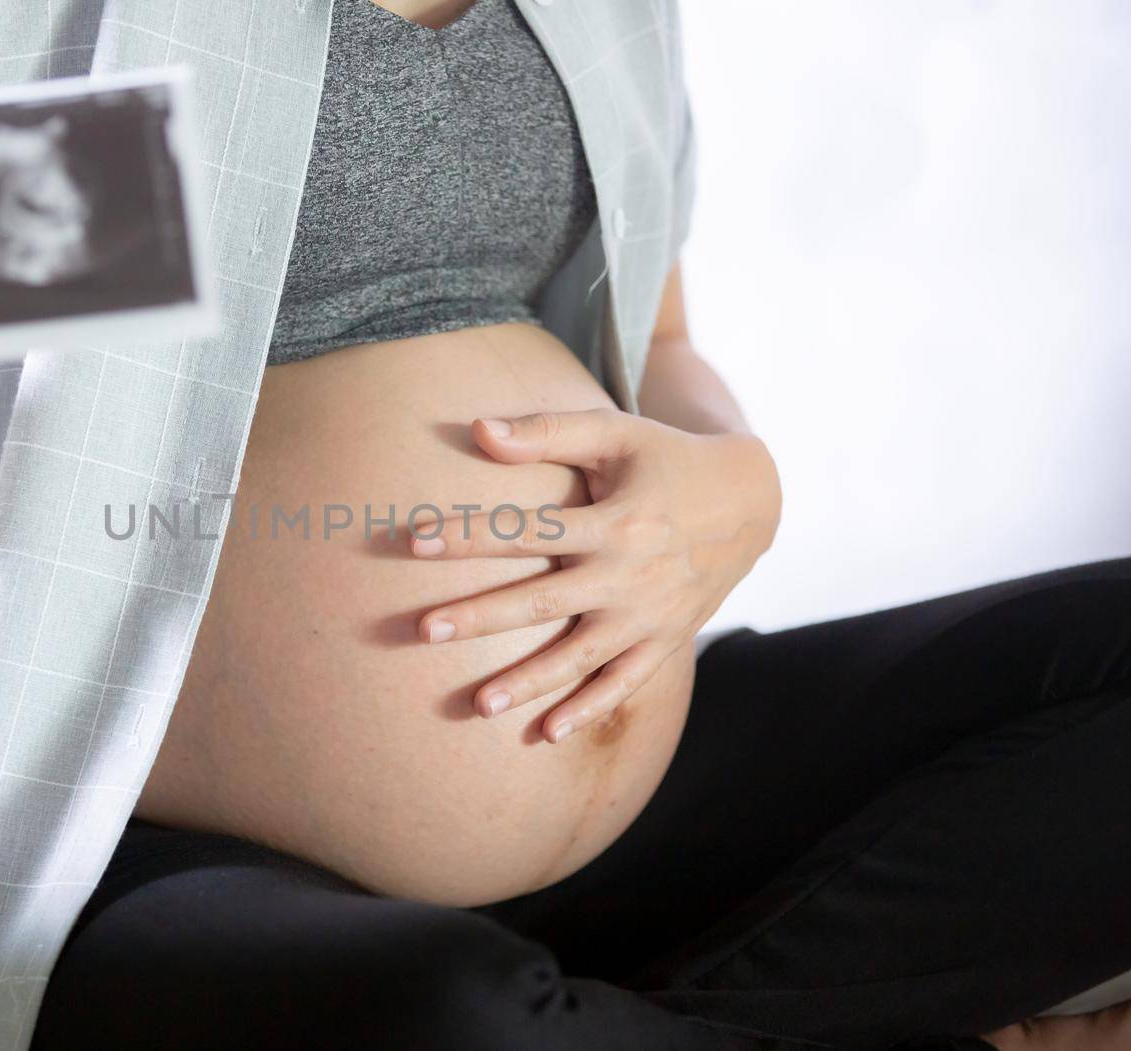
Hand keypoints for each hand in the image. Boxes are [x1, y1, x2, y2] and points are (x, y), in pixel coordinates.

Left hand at [411, 409, 780, 742]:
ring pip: (580, 658)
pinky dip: (590, 710)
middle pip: (544, 602)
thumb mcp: (615, 433)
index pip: (527, 530)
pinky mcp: (665, 642)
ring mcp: (649, 616)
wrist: (751, 502)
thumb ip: (547, 431)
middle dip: (481, 618)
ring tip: (478, 705)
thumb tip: (478, 429)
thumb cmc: (665, 458)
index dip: (469, 535)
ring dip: (529, 683)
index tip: (414, 541)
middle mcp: (631, 575)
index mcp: (615, 521)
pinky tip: (547, 734)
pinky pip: (624, 684)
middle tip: (423, 630)